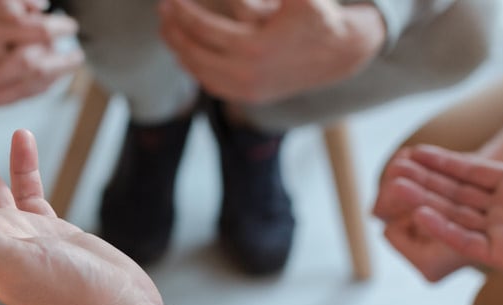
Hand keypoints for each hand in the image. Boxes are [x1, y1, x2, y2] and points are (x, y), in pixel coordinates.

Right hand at [0, 0, 80, 104]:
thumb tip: (42, 7)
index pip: (36, 32)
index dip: (58, 28)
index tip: (69, 26)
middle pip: (37, 64)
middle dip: (60, 59)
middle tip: (76, 53)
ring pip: (26, 87)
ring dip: (51, 78)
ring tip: (65, 70)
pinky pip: (9, 99)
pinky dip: (31, 92)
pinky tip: (43, 84)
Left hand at [158, 0, 384, 104]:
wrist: (341, 54)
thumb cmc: (318, 15)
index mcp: (253, 48)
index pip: (202, 28)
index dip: (182, 10)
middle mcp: (246, 75)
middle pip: (193, 52)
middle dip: (173, 29)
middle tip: (161, 9)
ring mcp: (246, 90)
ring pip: (197, 71)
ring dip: (178, 49)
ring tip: (167, 28)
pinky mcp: (248, 97)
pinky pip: (209, 83)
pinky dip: (192, 67)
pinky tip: (183, 50)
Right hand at [391, 102, 502, 291]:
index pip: (470, 171)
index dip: (443, 162)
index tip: (415, 153)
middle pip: (455, 192)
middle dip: (426, 181)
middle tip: (396, 170)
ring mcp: (501, 232)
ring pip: (454, 215)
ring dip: (426, 202)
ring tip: (400, 189)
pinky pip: (465, 241)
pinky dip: (443, 229)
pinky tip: (422, 214)